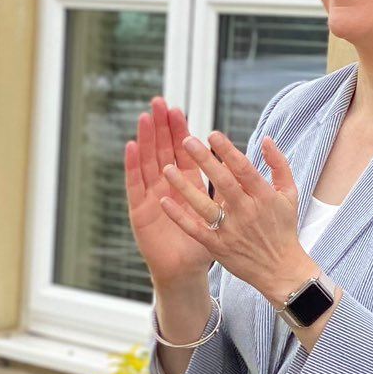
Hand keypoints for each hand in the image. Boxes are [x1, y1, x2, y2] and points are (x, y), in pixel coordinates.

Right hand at [123, 96, 223, 287]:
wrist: (184, 271)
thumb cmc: (203, 243)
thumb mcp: (220, 212)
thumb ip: (228, 188)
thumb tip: (241, 164)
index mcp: (187, 184)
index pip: (182, 151)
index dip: (179, 130)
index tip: (179, 109)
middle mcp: (166, 186)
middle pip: (162, 150)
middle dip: (161, 126)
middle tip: (159, 102)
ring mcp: (150, 196)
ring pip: (147, 161)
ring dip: (146, 139)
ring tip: (146, 118)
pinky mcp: (139, 211)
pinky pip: (135, 185)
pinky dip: (133, 166)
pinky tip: (131, 147)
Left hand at [154, 121, 308, 304]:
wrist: (281, 270)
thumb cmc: (283, 228)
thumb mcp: (290, 194)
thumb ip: (279, 165)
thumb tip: (266, 139)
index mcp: (264, 197)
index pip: (244, 169)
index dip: (228, 151)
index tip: (212, 134)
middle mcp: (247, 212)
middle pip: (223, 183)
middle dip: (205, 161)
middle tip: (186, 140)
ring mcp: (231, 231)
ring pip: (205, 206)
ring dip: (185, 188)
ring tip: (167, 169)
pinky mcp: (218, 247)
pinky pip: (195, 230)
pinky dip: (179, 217)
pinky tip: (163, 202)